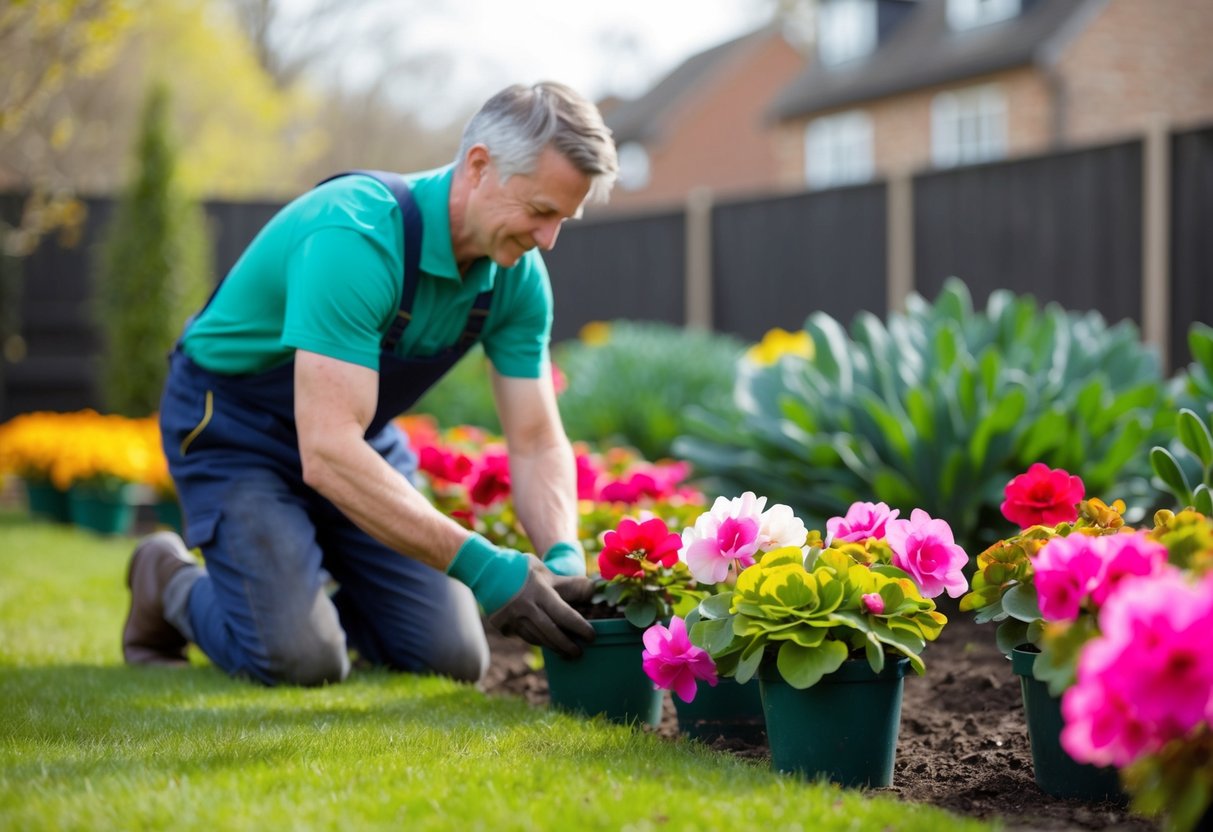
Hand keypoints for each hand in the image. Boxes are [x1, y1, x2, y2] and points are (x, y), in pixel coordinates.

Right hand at [446, 533, 593, 655]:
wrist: (485, 571)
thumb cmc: (521, 569)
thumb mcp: (545, 572)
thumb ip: (569, 584)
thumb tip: (593, 591)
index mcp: (539, 592)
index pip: (564, 614)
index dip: (580, 627)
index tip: (592, 636)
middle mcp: (525, 607)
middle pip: (551, 633)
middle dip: (568, 645)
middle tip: (580, 652)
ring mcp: (512, 618)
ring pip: (538, 638)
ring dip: (554, 647)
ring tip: (567, 652)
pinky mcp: (503, 625)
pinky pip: (525, 637)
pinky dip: (538, 641)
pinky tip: (548, 643)